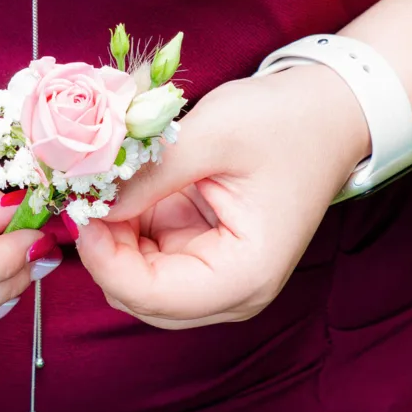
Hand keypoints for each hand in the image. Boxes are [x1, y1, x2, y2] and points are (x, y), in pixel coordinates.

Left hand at [74, 65, 369, 329]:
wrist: (329, 114)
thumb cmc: (285, 123)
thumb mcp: (211, 136)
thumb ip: (147, 174)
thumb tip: (90, 202)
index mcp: (245, 275)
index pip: (151, 296)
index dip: (104, 259)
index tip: (82, 209)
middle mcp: (231, 291)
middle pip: (137, 296)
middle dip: (103, 250)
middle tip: (86, 193)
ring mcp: (213, 275)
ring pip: (133, 279)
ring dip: (111, 237)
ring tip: (106, 183)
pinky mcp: (199, 253)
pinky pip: (144, 255)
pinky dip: (123, 226)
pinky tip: (123, 187)